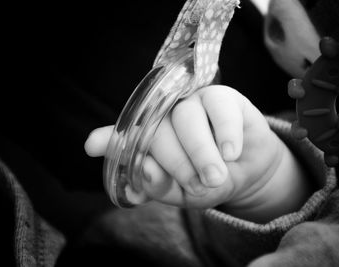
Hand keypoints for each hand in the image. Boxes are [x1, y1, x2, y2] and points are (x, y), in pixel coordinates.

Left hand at [86, 85, 308, 221]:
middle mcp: (166, 116)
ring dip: (201, 152)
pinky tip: (230, 152)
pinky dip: (225, 131)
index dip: (110, 140)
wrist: (246, 172)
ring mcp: (193, 103)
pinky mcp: (224, 98)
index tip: (92, 146)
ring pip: (186, 118)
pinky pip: (220, 107)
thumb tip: (133, 184)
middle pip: (157, 130)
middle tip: (199, 186)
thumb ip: (156, 186)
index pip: (125, 136)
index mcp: (150, 138)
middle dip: (176, 163)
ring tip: (216, 177)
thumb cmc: (206, 181)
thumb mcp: (181, 193)